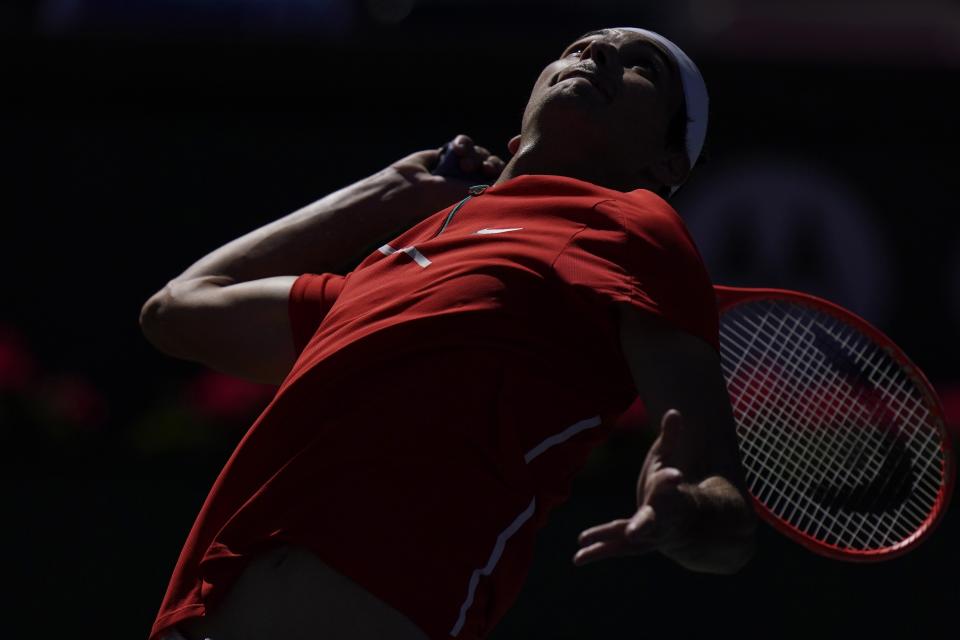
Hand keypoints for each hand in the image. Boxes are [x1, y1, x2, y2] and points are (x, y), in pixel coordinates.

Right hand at [386, 134, 504, 219]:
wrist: (411, 189)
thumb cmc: (443, 200)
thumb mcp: (475, 197)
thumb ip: (496, 187)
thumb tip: (515, 179)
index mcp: (481, 200)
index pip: (502, 181)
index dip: (502, 171)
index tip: (491, 172)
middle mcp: (472, 185)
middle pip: (493, 163)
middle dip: (487, 162)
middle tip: (479, 169)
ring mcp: (461, 169)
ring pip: (478, 152)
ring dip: (472, 153)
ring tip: (462, 163)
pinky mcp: (449, 155)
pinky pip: (464, 143)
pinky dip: (462, 144)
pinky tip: (455, 150)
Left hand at [574, 410, 699, 565]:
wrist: (683, 524)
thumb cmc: (668, 486)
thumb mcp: (668, 460)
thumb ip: (670, 438)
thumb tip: (674, 410)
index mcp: (669, 493)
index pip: (668, 484)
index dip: (670, 479)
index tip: (675, 475)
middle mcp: (660, 516)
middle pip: (653, 520)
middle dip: (644, 524)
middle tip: (636, 531)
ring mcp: (648, 534)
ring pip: (630, 537)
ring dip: (609, 537)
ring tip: (584, 539)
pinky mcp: (635, 544)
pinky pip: (615, 548)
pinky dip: (597, 552)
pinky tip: (577, 557)